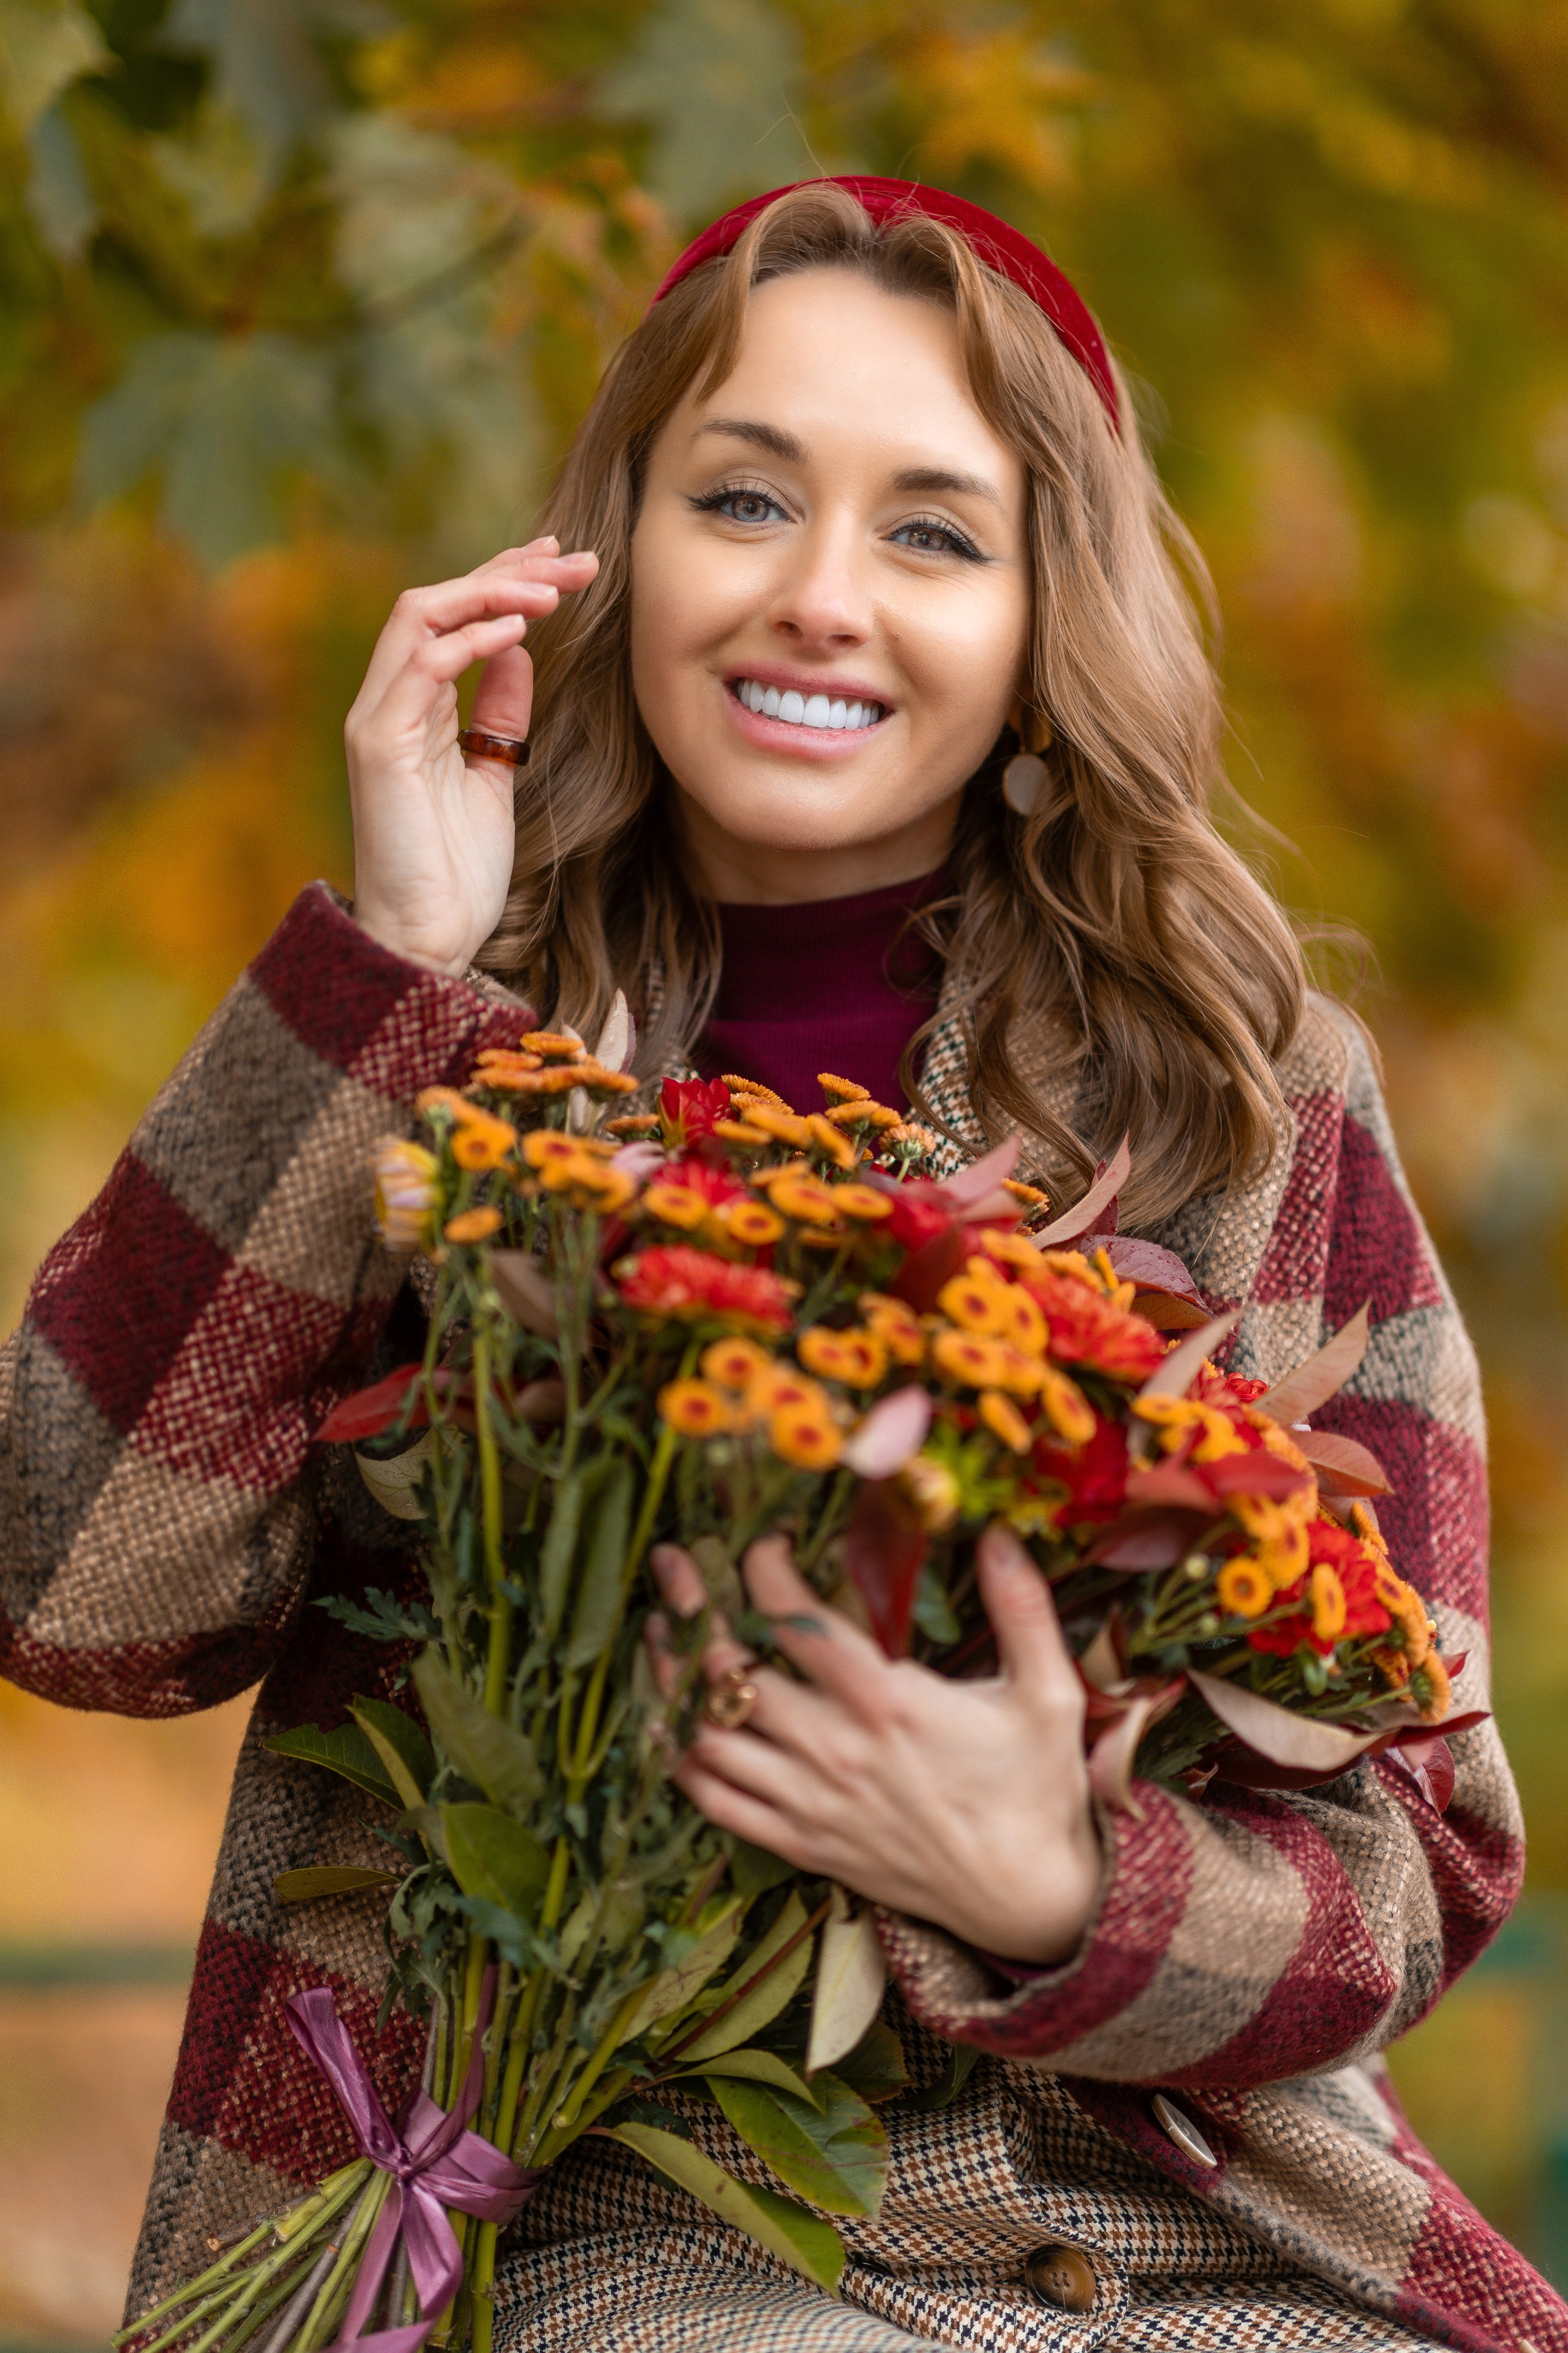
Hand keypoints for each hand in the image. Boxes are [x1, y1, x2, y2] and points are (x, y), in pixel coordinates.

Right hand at [345, 537, 598, 974]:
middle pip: (437, 601)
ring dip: (492, 590)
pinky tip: (520, 629)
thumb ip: (498, 714)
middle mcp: (386, 704)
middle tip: (576, 558)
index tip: (564, 562)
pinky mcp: (380, 747)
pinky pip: (421, 666)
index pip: (452, 618)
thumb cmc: (458, 875)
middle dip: (507, 569)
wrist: (428, 943)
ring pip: (421, 615)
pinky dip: (471, 638)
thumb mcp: (493, 777)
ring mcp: (377, 721)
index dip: (505, 579)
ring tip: (553, 587)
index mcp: (412, 710)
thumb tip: (519, 652)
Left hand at [646, 1525, 1100, 1965]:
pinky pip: (717, 1803)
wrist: (1027, 1902)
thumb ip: (1023, 1607)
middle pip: (733, 1672)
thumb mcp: (1048, 1692)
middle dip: (694, 1608)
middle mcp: (836, 1752)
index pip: (797, 1622)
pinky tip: (665, 1724)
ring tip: (658, 1632)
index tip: (761, 1541)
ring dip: (673, 1680)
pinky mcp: (802, 1844)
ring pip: (709, 1736)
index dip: (763, 1571)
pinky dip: (681, 1762)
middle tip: (674, 1565)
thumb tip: (1003, 1532)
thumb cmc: (1036, 1790)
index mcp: (889, 1704)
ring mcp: (811, 1803)